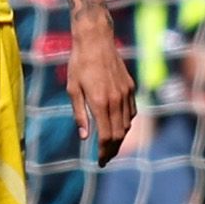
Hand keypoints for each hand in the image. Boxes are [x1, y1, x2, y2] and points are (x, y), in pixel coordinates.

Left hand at [62, 20, 134, 161]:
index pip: (106, 136)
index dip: (104, 152)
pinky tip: (118, 127)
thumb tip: (84, 136)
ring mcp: (126, 94)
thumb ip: (79, 114)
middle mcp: (116, 100)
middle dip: (112, 150)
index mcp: (100, 102)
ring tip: (110, 147)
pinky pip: (131, 112)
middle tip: (105, 159)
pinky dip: (125, 123)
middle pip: (119, 134)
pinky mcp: (130, 87)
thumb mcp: (72, 89)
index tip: (100, 162)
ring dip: (120, 138)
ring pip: (127, 124)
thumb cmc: (79, 64)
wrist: (96, 41)